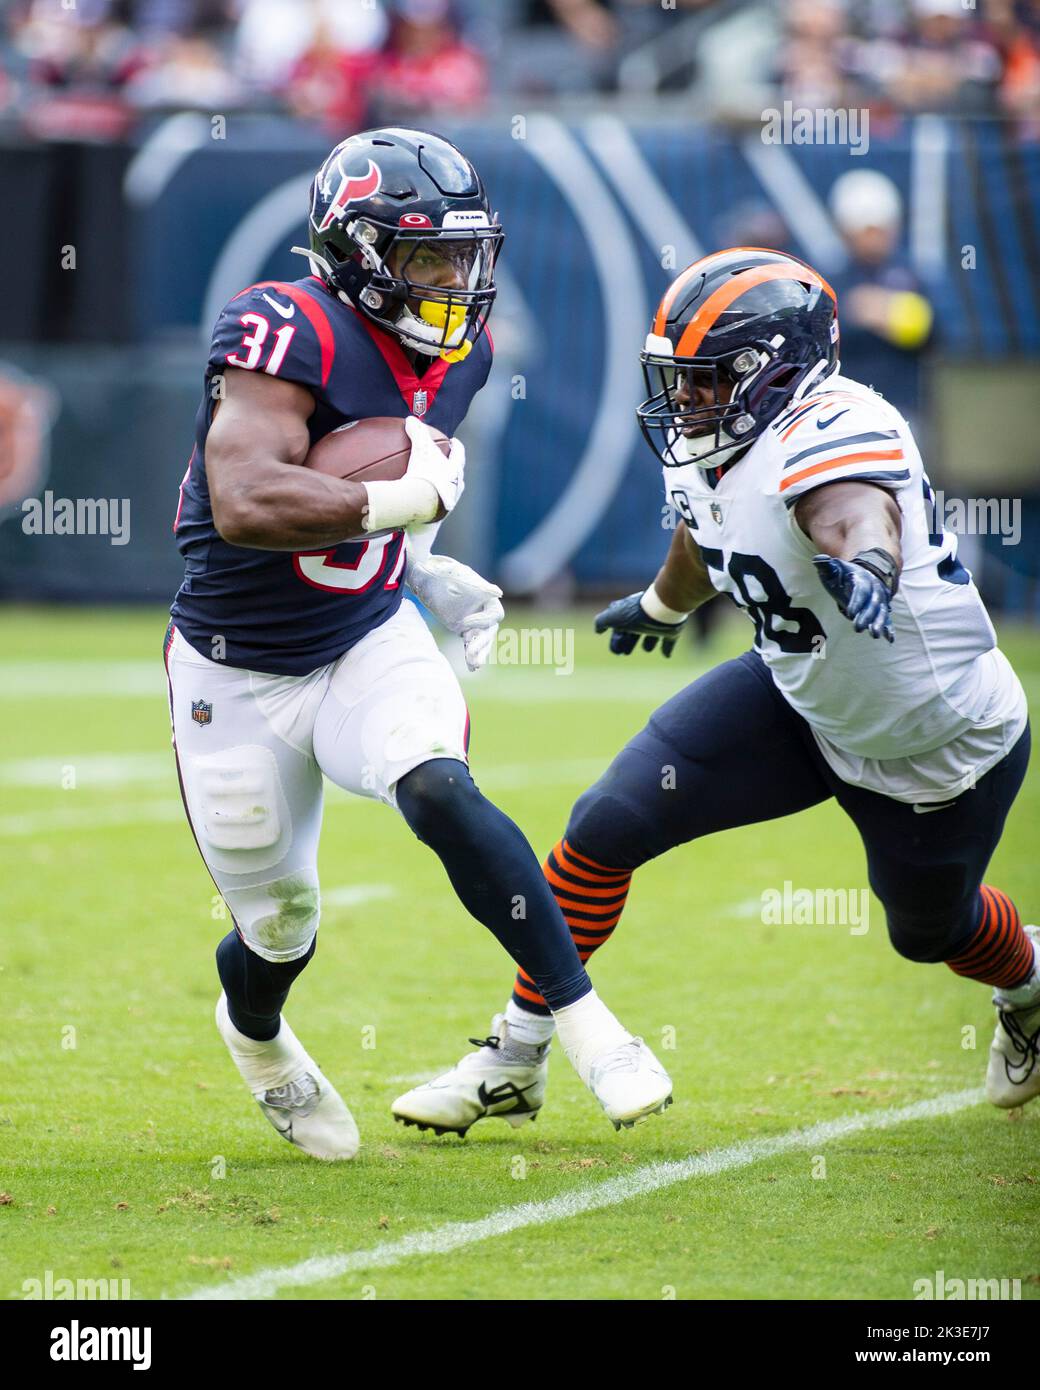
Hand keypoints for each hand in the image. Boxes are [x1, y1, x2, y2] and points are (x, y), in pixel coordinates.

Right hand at [403, 415, 464, 517]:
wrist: (419, 504)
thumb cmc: (424, 475)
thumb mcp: (421, 449)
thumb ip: (418, 432)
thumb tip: (411, 419)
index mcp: (455, 472)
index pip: (459, 456)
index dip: (457, 448)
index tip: (455, 443)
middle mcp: (456, 490)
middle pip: (457, 478)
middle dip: (452, 473)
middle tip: (446, 468)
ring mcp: (447, 507)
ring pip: (446, 498)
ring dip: (441, 493)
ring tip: (431, 492)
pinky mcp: (434, 522)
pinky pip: (428, 517)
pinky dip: (422, 514)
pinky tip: (413, 515)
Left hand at [406, 553, 503, 670]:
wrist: (422, 575)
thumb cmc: (440, 572)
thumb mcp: (457, 577)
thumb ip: (477, 586)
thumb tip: (498, 592)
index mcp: (485, 596)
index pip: (493, 614)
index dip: (481, 621)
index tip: (463, 624)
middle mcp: (482, 609)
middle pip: (489, 630)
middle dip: (481, 643)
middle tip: (472, 654)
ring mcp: (472, 619)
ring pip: (481, 640)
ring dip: (478, 653)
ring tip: (474, 665)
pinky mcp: (462, 628)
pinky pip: (470, 643)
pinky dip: (470, 654)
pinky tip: (471, 667)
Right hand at [594, 591, 685, 656]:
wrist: (661, 610)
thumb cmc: (635, 614)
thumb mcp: (612, 617)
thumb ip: (601, 622)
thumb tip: (598, 630)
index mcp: (628, 613)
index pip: (619, 628)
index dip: (616, 640)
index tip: (617, 652)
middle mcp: (643, 617)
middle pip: (634, 632)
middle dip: (629, 641)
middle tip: (626, 653)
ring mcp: (658, 623)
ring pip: (652, 634)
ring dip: (648, 642)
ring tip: (647, 649)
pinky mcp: (671, 630)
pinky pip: (669, 640)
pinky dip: (667, 648)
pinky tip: (666, 655)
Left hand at [813, 554, 894, 642]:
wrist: (859, 574)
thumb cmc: (841, 574)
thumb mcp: (832, 569)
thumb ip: (825, 565)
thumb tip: (818, 560)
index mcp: (861, 578)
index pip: (861, 590)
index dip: (857, 601)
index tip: (850, 613)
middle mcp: (874, 588)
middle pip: (872, 603)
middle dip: (866, 616)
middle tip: (857, 628)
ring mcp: (879, 599)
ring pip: (881, 612)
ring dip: (879, 623)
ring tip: (874, 635)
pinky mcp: (880, 609)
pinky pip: (887, 619)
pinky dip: (889, 628)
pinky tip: (889, 639)